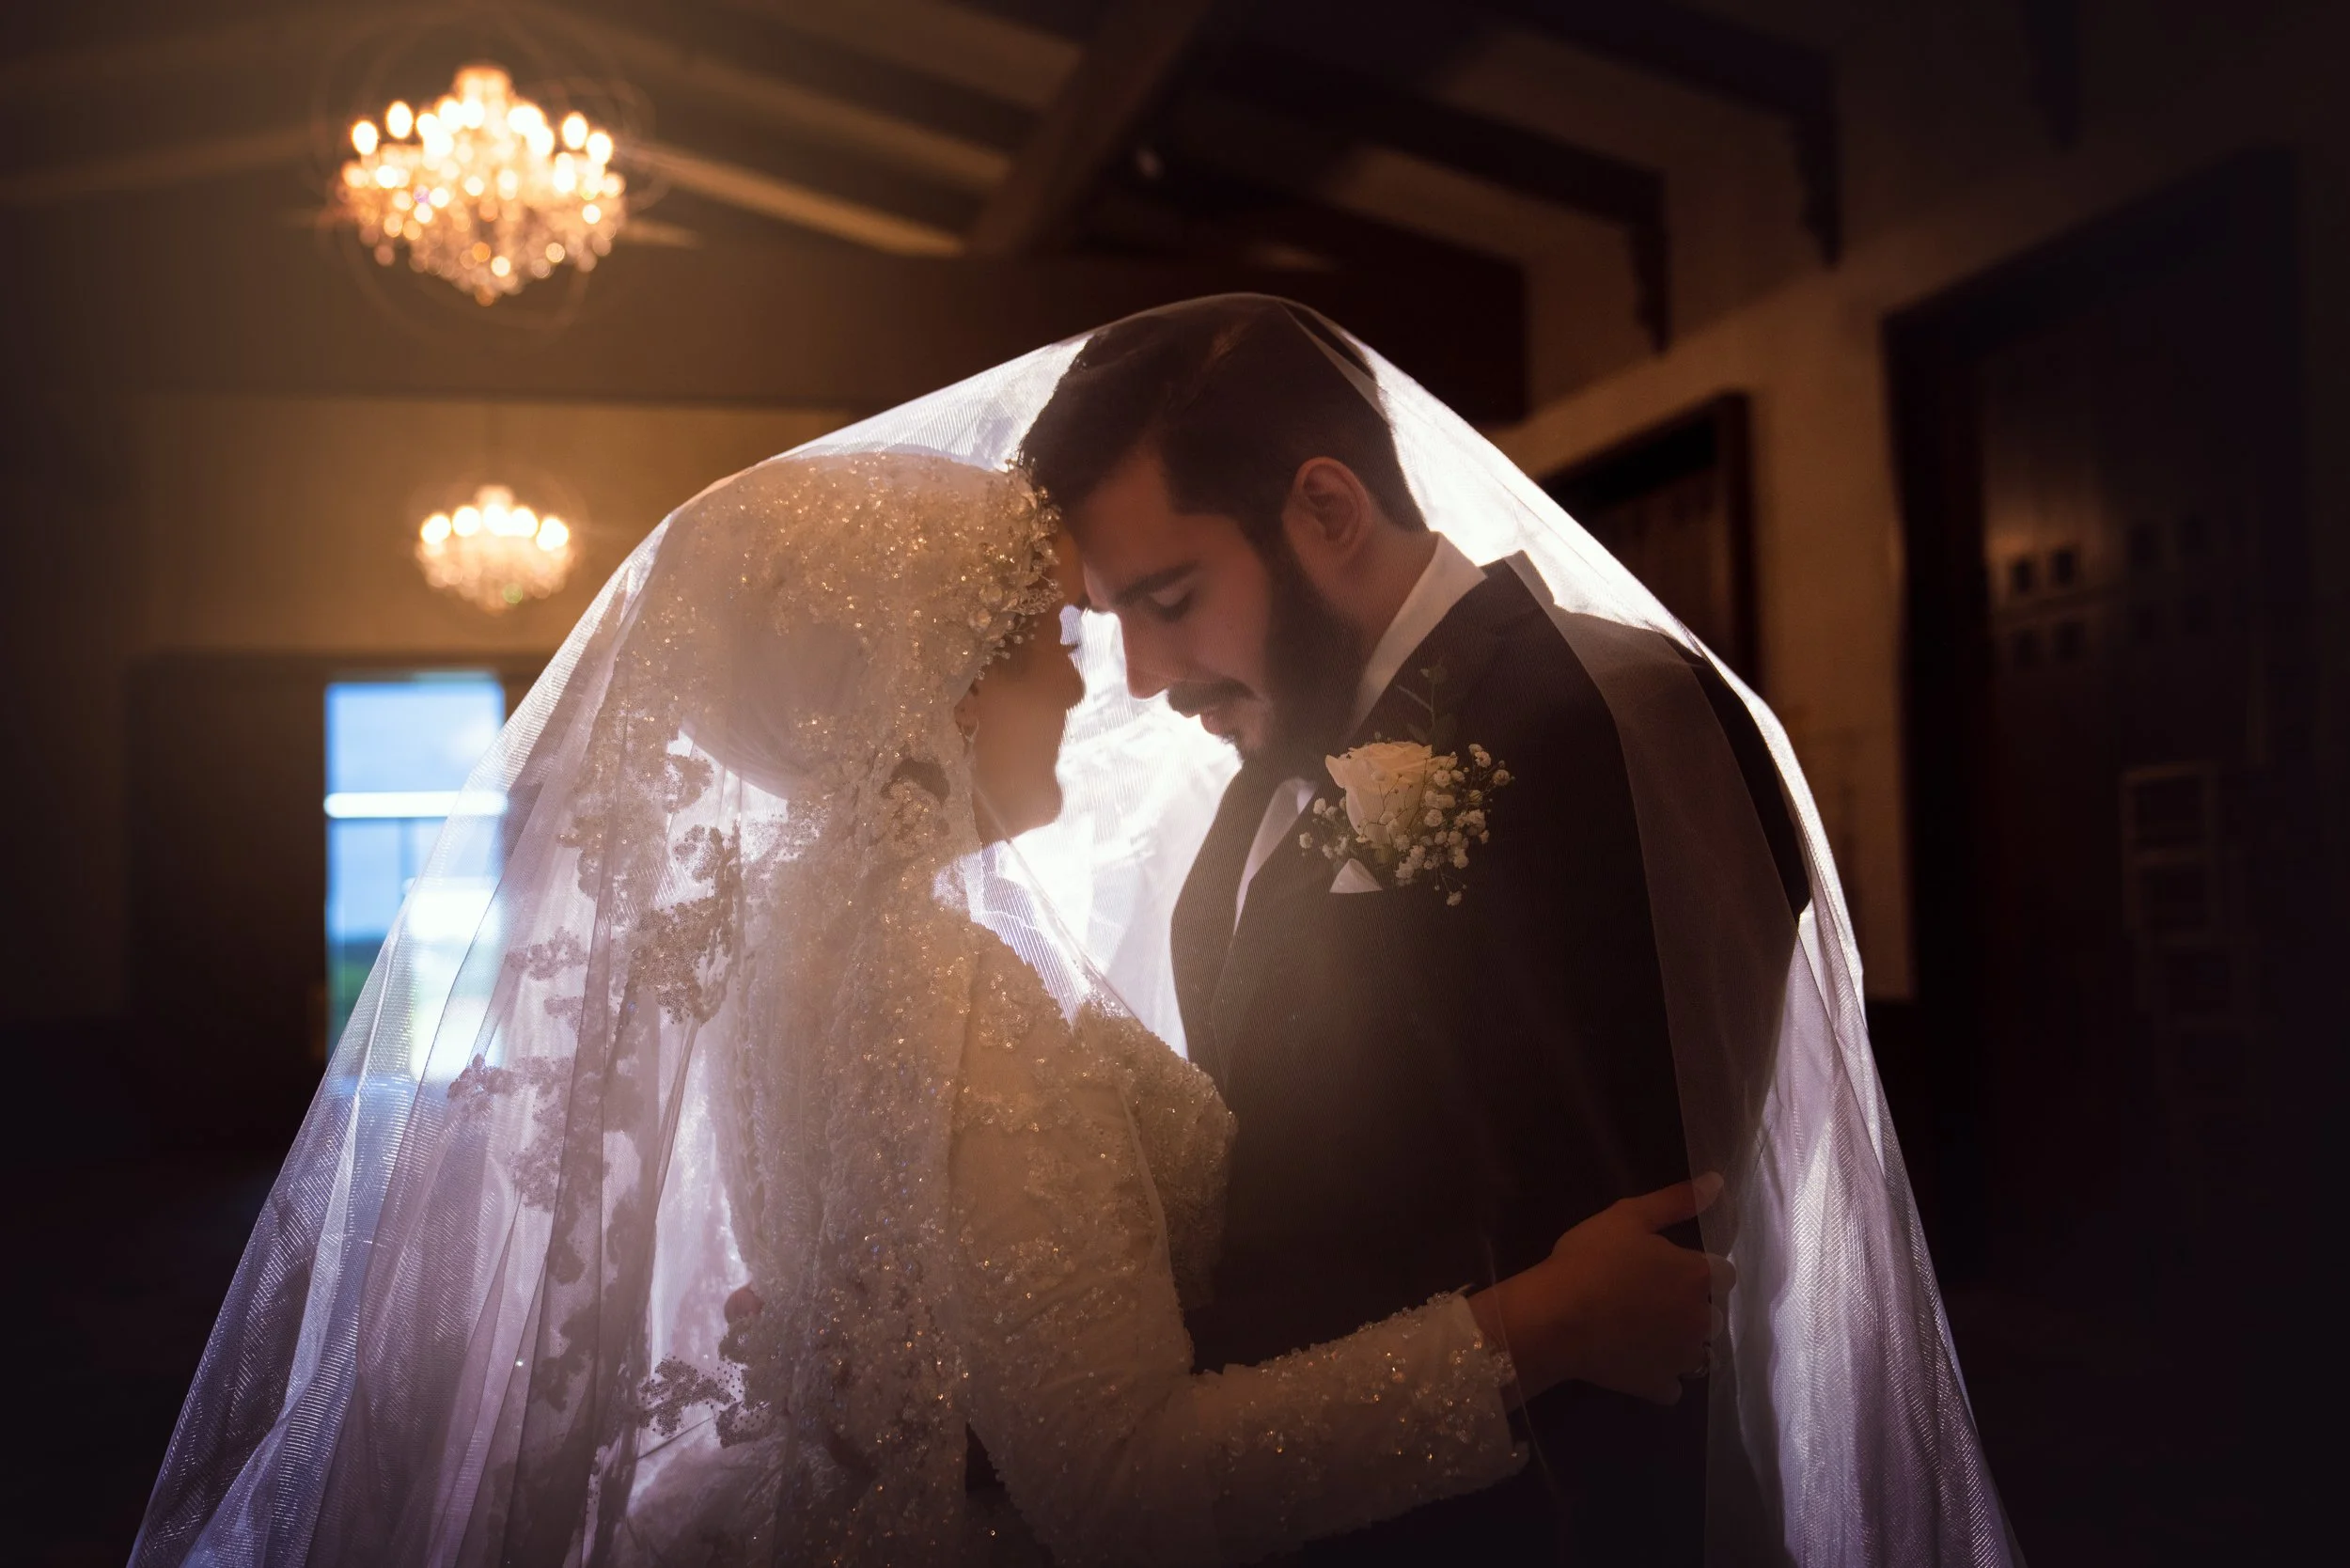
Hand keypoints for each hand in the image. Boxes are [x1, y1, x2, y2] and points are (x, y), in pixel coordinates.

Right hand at [1467, 1173, 1730, 1406]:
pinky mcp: (1658, 1385)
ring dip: (1682, 1344)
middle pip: (1713, 1315)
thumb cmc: (1590, 1260)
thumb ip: (1676, 1201)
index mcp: (1697, 1276)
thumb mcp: (1628, 1216)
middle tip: (1653, 1298)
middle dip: (1693, 1308)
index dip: (1701, 1269)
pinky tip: (1638, 1361)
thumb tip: (1717, 1182)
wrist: (1556, 1318)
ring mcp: (1681, 1358)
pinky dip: (1660, 1376)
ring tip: (1647, 1333)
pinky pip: (1672, 1385)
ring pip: (1698, 1352)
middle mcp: (1700, 1320)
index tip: (1672, 1267)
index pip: (1725, 1274)